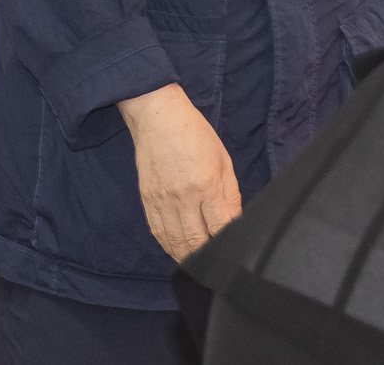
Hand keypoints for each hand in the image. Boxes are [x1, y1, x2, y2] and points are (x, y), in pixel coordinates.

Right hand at [120, 82, 238, 261]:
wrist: (158, 117)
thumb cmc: (195, 134)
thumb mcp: (223, 160)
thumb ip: (231, 195)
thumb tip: (235, 222)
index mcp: (206, 185)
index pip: (219, 229)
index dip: (227, 245)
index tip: (234, 254)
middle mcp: (183, 197)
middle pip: (195, 242)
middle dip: (207, 258)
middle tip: (217, 267)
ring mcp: (162, 201)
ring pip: (175, 243)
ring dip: (187, 258)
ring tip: (198, 265)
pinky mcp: (147, 201)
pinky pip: (157, 232)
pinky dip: (168, 246)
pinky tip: (177, 251)